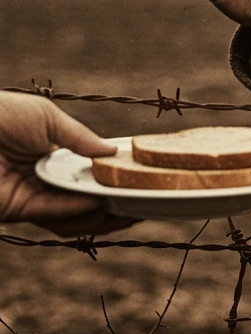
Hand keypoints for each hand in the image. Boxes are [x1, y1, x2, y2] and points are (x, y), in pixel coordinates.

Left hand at [0, 92, 136, 235]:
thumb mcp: (45, 117)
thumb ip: (80, 137)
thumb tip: (113, 154)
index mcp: (50, 155)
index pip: (89, 172)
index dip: (116, 177)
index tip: (144, 176)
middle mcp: (43, 180)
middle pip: (87, 199)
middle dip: (118, 202)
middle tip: (149, 201)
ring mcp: (31, 197)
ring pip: (75, 215)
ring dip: (104, 214)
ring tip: (133, 208)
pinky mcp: (18, 211)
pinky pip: (55, 214)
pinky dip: (79, 211)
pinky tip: (100, 203)